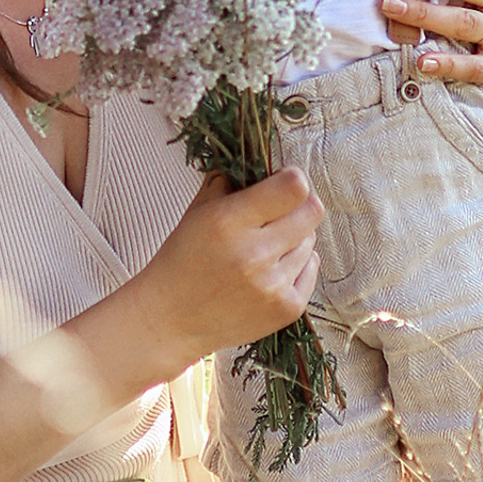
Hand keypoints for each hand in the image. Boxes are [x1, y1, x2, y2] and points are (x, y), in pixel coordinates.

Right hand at [140, 168, 322, 362]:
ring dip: (295, 238)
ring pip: (311, 241)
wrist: (171, 319)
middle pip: (312, 211)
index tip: (282, 181)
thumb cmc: (182, 261)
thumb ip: (230, 181)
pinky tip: (271, 270)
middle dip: (299, 205)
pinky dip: (297, 265)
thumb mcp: (197, 212)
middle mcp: (254, 254)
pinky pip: (311, 269)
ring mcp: (273, 285)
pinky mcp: (286, 309)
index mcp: (229, 222)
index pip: (293, 187)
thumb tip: (262, 162)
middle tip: (280, 211)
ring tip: (266, 247)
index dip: (292, 179)